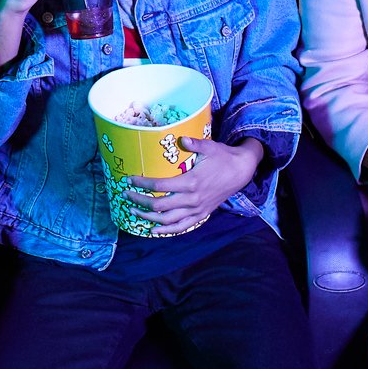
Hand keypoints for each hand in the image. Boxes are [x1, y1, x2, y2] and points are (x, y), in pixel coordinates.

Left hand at [128, 137, 262, 234]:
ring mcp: (197, 209)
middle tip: (126, 196)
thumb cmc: (223, 157)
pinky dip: (167, 230)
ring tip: (134, 211)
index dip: (142, 184)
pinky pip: (182, 227)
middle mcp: (192, 199)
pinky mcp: (201, 214)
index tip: (129, 180)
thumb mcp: (209, 147)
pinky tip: (153, 230)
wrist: (241, 172)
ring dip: (149, 218)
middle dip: (140, 201)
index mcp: (191, 182)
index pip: (160, 185)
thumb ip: (193, 143)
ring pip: (168, 220)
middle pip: (159, 205)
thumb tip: (180, 138)